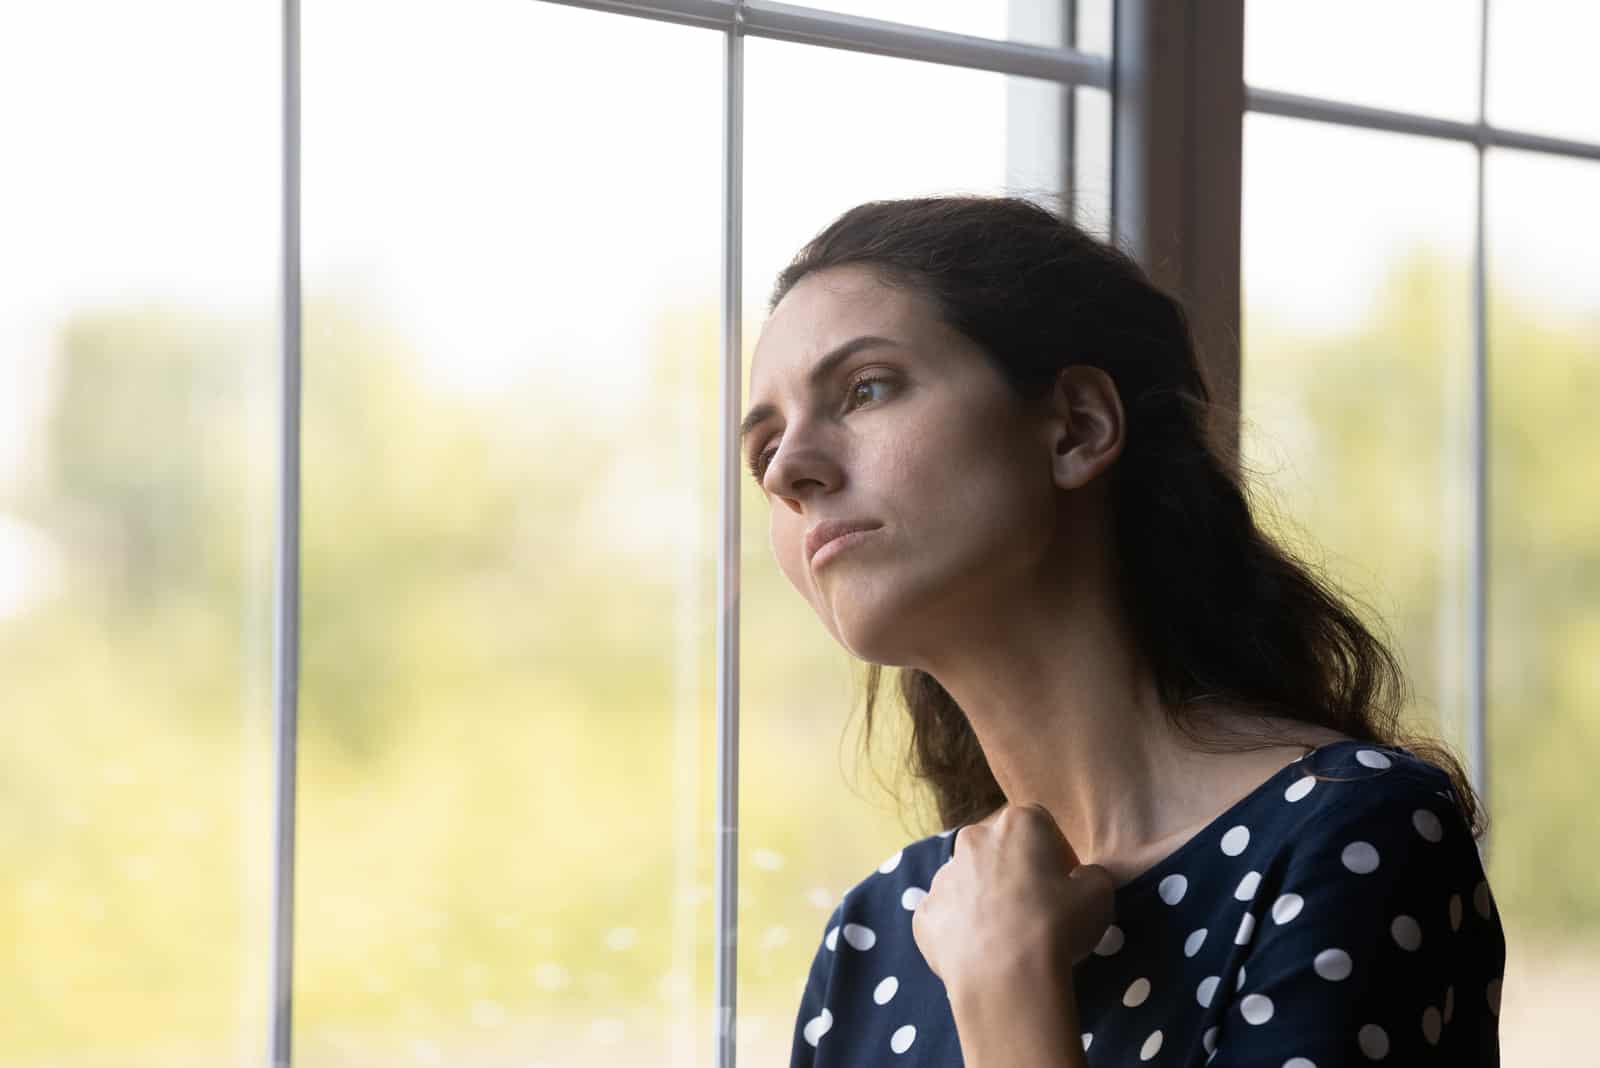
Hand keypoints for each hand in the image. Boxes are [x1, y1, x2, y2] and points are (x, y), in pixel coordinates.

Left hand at [911, 803, 1116, 998]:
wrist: (1005, 978)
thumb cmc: (1056, 925)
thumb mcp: (1100, 894)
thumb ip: (1091, 875)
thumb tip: (1080, 878)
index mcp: (1017, 823)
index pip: (1041, 826)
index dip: (1056, 856)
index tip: (1064, 886)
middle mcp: (972, 840)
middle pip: (998, 850)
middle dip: (1015, 873)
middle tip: (1035, 911)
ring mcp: (942, 877)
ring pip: (969, 882)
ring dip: (985, 900)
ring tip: (1006, 938)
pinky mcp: (924, 914)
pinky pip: (947, 916)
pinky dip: (961, 930)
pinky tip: (980, 954)